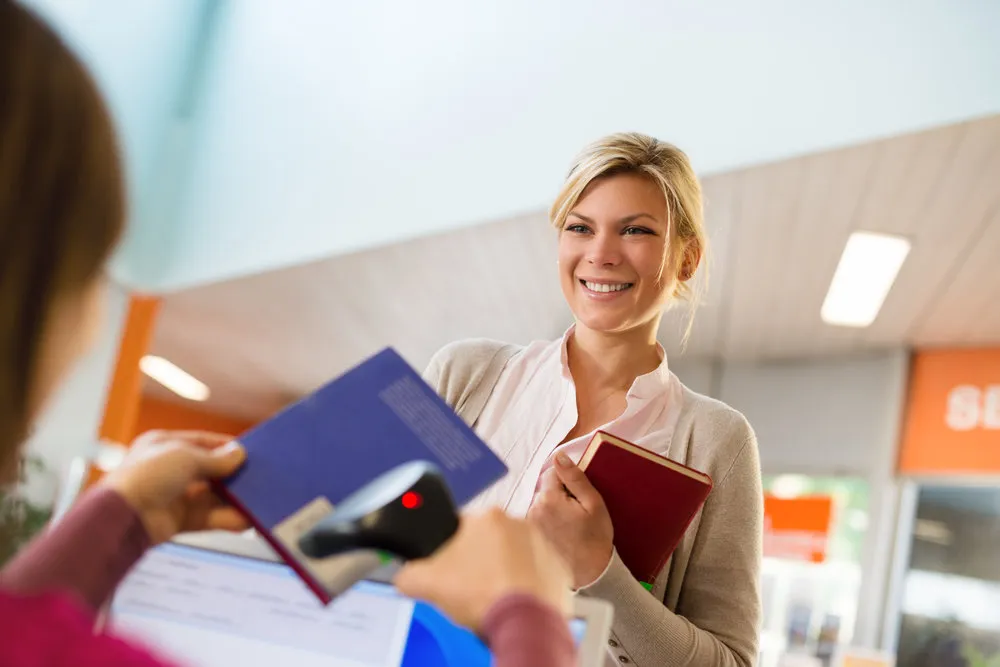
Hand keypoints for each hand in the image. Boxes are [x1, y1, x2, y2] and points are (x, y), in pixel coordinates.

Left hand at [100, 430, 248, 544]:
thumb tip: (239, 455)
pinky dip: (227, 518)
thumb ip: (216, 459)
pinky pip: (208, 517)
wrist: (122, 516)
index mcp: (164, 445)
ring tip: (258, 500)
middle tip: (258, 476)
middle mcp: (168, 470)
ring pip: (211, 496)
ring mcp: (173, 496)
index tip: (249, 451)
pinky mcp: (177, 520)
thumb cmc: (147, 476)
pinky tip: (246, 519)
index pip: (201, 442)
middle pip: (209, 470)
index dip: (225, 446)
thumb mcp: (185, 457)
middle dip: (233, 474)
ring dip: (234, 499)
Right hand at [394, 508, 570, 633]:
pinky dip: (526, 586)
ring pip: (513, 556)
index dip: (450, 551)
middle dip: (477, 562)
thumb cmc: (483, 597)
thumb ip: (407, 573)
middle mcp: (518, 523)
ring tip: (492, 598)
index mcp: (486, 517)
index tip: (450, 570)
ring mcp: (543, 545)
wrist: (526, 624)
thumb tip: (403, 574)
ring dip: (503, 572)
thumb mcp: (427, 584)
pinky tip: (514, 602)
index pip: (459, 528)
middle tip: (469, 588)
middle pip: (487, 542)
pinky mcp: (559, 568)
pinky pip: (536, 574)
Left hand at [527, 453, 613, 588]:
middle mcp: (532, 509)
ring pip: (540, 504)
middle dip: (558, 495)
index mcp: (548, 499)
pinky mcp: (528, 537)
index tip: (578, 496)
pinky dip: (548, 523)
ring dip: (552, 509)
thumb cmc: (595, 540)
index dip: (567, 481)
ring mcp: (527, 525)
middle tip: (576, 514)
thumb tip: (559, 456)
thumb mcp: (593, 504)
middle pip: (544, 489)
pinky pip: (537, 519)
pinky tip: (561, 536)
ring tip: (569, 527)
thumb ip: (575, 478)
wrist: (590, 576)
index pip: (551, 473)